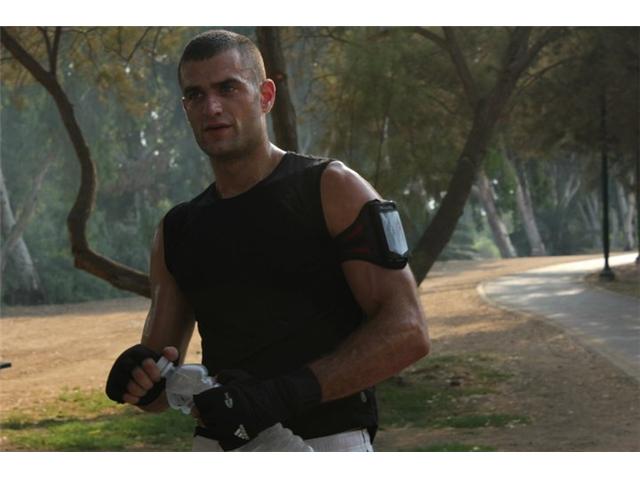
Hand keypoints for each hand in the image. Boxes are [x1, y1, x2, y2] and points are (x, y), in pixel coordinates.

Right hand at [105, 344, 177, 405]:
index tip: (158, 378)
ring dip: (140, 391)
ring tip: (145, 391)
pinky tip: (137, 397)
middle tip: (151, 386)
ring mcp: (115, 373)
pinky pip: (119, 394)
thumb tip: (169, 353)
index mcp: (138, 352)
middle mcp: (124, 360)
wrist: (144, 380)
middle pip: (136, 371)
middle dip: (147, 383)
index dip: (153, 371)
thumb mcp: (166, 361)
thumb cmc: (157, 369)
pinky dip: (131, 398)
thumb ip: (171, 354)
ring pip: (127, 384)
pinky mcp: (111, 387)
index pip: (145, 360)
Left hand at [193, 367, 321, 449]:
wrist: (274, 401)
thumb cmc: (256, 388)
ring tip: (214, 422)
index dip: (198, 403)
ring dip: (210, 426)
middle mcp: (222, 412)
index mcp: (221, 396)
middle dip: (203, 414)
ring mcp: (229, 427)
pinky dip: (220, 437)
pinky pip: (221, 441)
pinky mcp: (237, 437)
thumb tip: (214, 378)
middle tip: (205, 413)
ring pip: (210, 430)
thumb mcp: (240, 376)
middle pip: (202, 417)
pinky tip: (224, 431)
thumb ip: (225, 375)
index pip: (200, 402)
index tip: (199, 404)